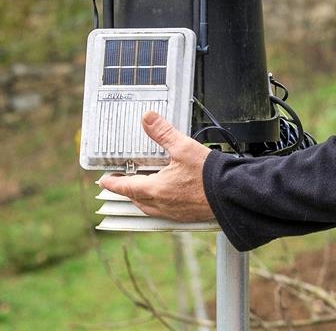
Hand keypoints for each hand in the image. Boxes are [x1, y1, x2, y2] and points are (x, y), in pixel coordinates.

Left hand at [98, 111, 213, 221]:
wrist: (231, 194)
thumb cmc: (209, 175)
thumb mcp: (183, 147)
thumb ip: (163, 133)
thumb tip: (148, 119)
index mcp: (156, 189)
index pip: (126, 187)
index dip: (113, 183)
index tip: (104, 181)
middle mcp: (162, 204)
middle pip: (136, 199)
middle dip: (127, 190)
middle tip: (122, 182)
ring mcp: (174, 213)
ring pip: (149, 208)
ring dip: (141, 198)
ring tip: (142, 188)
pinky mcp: (186, 216)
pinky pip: (163, 212)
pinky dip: (157, 204)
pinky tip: (166, 195)